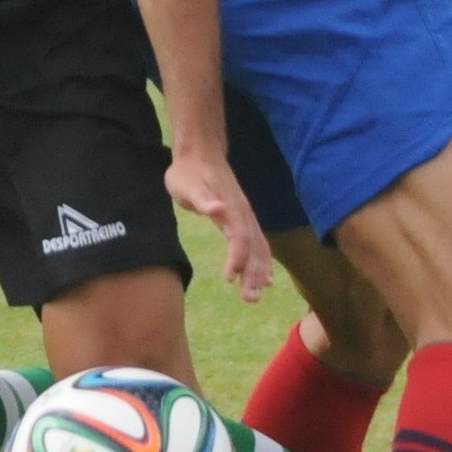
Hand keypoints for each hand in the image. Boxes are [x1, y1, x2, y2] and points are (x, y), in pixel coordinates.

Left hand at [166, 148, 272, 303]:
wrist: (201, 153)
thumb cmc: (189, 172)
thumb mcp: (187, 184)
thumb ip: (203, 199)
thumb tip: (217, 210)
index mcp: (231, 207)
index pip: (239, 237)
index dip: (237, 258)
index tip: (230, 278)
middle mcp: (243, 213)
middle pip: (254, 246)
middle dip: (253, 273)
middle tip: (250, 299)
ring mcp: (246, 216)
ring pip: (259, 247)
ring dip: (259, 272)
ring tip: (255, 295)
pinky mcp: (244, 218)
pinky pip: (259, 243)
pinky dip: (263, 261)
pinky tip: (265, 278)